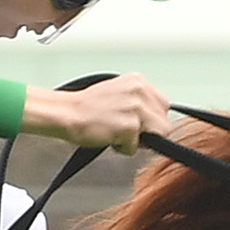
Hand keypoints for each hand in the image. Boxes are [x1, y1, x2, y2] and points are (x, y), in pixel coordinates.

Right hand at [25, 74, 171, 151]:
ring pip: (157, 136)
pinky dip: (123, 148)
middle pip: (164, 123)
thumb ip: (139, 102)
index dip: (153, 120)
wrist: (66, 113)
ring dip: (138, 141)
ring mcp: (136, 108)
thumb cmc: (87, 107)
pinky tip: (109, 137)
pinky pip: (136, 148)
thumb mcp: (120, 94)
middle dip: (150, 132)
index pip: (163, 106)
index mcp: (138, 81)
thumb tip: (155, 119)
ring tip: (118, 133)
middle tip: (127, 131)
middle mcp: (140, 91)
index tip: (140, 125)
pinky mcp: (130, 126)